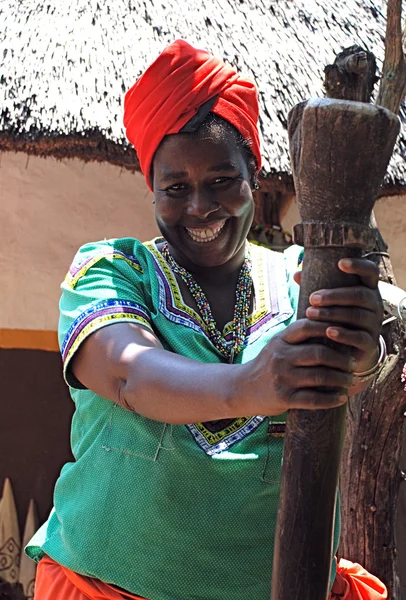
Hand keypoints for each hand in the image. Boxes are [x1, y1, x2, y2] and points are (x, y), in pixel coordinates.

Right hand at [245, 318, 356, 414]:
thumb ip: (298, 337)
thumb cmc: (267, 365)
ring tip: (351, 380)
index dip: (329, 328)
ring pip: (320, 377)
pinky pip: (313, 400)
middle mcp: (280, 357)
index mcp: (280, 340)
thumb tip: (332, 324)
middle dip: (341, 359)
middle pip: (319, 353)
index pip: (307, 327)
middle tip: (353, 363)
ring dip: (341, 379)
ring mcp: (282, 378)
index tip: (346, 333)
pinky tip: (342, 398)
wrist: (241, 388)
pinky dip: (331, 399)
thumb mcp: (277, 345)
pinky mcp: (284, 398)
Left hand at [297, 258, 382, 372]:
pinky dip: (344, 335)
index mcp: (367, 289)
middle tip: (312, 298)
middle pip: (360, 295)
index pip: (370, 271)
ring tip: (311, 314)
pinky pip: (360, 337)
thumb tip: (297, 275)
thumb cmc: (336, 318)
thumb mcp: (330, 302)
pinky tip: (329, 332)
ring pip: (358, 315)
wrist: (349, 351)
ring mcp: (374, 324)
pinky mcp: (371, 343)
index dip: (358, 265)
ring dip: (333, 313)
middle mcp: (375, 304)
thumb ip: (317, 287)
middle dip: (334, 295)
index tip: (340, 263)